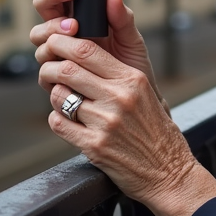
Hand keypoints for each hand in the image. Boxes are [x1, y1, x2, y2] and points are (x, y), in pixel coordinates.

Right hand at [30, 0, 166, 112]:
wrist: (131, 104)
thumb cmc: (130, 68)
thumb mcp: (133, 40)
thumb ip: (123, 18)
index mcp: (81, 16)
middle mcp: (64, 31)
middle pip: (44, 6)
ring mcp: (56, 53)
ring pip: (38, 34)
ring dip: (53, 27)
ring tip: (74, 27)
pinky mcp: (53, 77)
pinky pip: (43, 65)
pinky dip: (53, 58)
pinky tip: (68, 58)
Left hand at [38, 33, 215, 215]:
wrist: (168, 172)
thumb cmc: (156, 131)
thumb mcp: (146, 94)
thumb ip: (118, 75)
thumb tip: (83, 56)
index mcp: (133, 80)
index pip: (88, 50)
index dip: (64, 43)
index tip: (55, 43)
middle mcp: (119, 98)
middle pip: (68, 70)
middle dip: (50, 67)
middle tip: (47, 70)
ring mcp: (105, 122)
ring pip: (59, 96)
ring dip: (55, 96)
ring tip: (64, 100)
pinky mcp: (94, 146)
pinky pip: (59, 123)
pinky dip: (58, 120)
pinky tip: (68, 122)